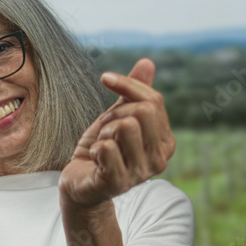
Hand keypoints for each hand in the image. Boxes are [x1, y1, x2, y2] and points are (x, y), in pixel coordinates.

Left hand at [58, 58, 175, 207]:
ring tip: (101, 146)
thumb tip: (147, 62)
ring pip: (125, 127)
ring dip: (104, 133)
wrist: (80, 183)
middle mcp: (160, 160)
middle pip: (142, 111)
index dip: (126, 84)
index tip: (105, 79)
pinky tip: (95, 161)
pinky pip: (107, 148)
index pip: (154, 100)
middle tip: (105, 130)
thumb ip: (133, 93)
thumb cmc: (101, 150)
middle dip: (115, 114)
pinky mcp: (119, 183)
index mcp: (166, 142)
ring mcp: (141, 173)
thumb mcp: (117, 116)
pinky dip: (94, 149)